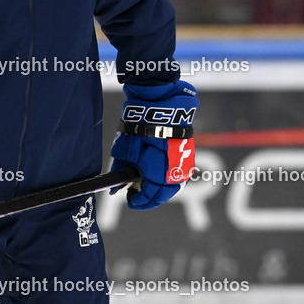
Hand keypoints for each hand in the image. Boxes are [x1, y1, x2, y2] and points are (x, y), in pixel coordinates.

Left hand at [109, 80, 197, 209]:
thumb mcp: (126, 149)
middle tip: (137, 198)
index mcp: (159, 170)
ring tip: (147, 189)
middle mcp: (175, 170)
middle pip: (164, 193)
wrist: (159, 101)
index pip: (151, 195)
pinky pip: (179, 173)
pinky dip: (168, 179)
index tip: (130, 202)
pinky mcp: (188, 152)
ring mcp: (184, 161)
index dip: (140, 201)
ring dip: (161, 190)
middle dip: (151, 199)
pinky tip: (158, 177)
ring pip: (174, 185)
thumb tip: (114, 189)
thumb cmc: (139, 125)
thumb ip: (121, 170)